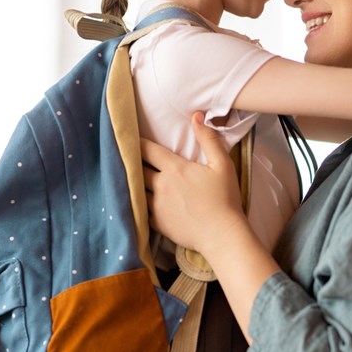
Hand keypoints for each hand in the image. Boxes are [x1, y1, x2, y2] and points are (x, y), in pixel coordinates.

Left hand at [141, 112, 247, 255]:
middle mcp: (161, 185)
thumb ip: (208, 139)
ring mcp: (156, 206)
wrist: (222, 234)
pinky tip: (137, 201)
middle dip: (132, 161)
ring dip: (133, 182)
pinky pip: (140, 209)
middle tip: (126, 155)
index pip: (148, 150)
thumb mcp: (222, 164)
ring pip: (136, 189)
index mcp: (175, 169)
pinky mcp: (157, 223)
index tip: (129, 136)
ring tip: (129, 177)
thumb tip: (196, 116)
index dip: (137, 142)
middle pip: (137, 168)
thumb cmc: (225, 198)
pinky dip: (138, 203)